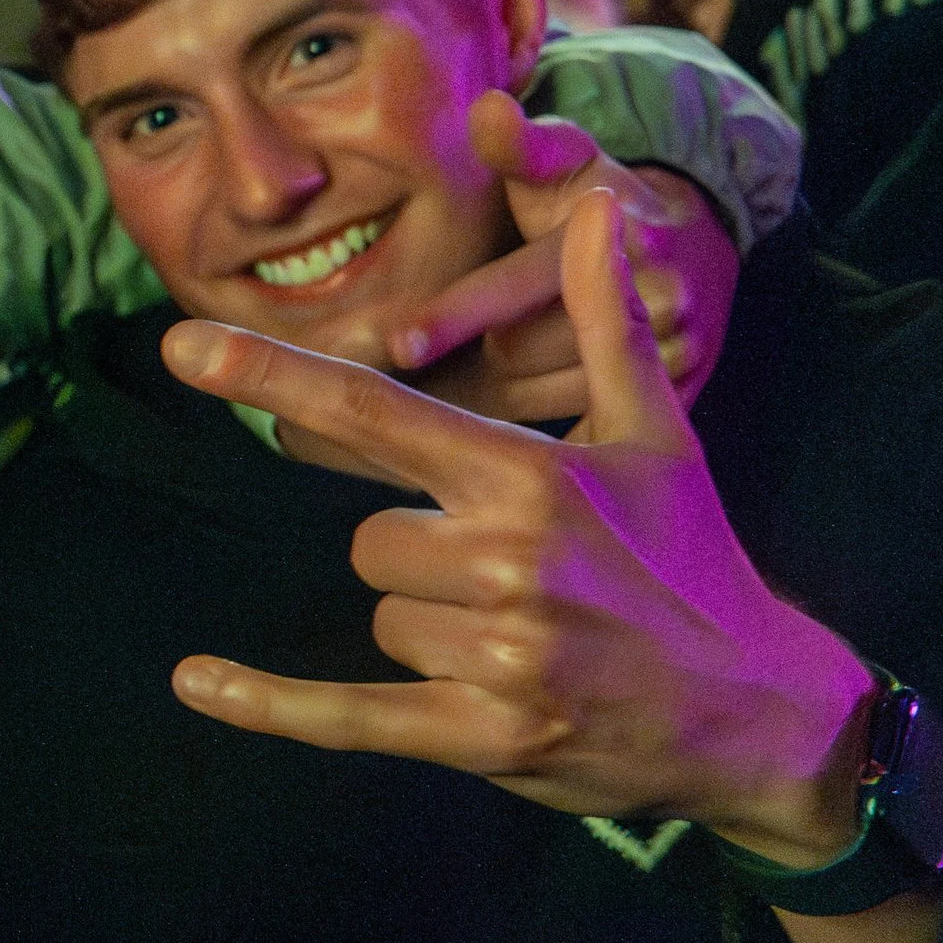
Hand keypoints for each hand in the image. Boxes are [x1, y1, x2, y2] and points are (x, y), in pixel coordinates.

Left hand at [165, 193, 871, 856]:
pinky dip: (267, 704)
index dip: (273, 376)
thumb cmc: (692, 558)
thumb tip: (601, 204)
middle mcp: (506, 562)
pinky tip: (195, 682)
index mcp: (531, 479)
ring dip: (427, 629)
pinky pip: (344, 716)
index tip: (185, 346)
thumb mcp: (656, 435)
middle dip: (419, 556)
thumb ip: (604, 320)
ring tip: (522, 637)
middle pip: (367, 542)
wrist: (757, 709)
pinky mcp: (483, 738)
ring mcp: (496, 657)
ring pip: (377, 620)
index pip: (375, 412)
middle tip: (513, 578)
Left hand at [386, 93, 739, 422]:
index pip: (522, 280)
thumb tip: (486, 109)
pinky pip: (586, 430)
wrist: (696, 249)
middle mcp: (654, 297)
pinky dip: (542, 441)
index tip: (401, 343)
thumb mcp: (564, 160)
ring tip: (466, 392)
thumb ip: (518, 144)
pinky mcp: (685, 397)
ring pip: (550, 396)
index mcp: (614, 236)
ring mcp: (678, 352)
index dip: (460, 310)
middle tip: (430, 358)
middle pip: (525, 351)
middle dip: (478, 351)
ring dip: (502, 397)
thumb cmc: (593, 199)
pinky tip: (506, 443)